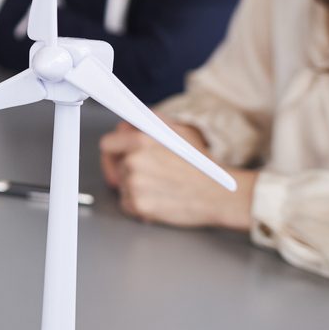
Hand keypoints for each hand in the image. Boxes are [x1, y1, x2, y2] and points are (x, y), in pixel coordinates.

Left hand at [100, 119, 254, 228]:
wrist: (220, 196)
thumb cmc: (203, 166)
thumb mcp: (180, 132)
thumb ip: (150, 124)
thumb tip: (128, 125)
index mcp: (141, 139)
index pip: (108, 143)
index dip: (113, 151)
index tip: (116, 158)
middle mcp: (133, 160)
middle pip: (115, 166)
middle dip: (126, 170)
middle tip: (144, 177)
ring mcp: (134, 183)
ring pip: (121, 186)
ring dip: (134, 188)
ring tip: (160, 188)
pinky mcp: (139, 204)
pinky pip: (127, 204)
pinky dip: (138, 205)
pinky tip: (158, 200)